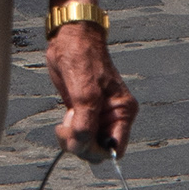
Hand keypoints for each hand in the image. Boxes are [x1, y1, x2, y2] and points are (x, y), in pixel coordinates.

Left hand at [44, 18, 137, 161]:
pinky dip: (68, 131)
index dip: (96, 150)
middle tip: (67, 127)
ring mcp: (98, 115)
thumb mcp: (85, 94)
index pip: (114, 149)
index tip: (80, 140)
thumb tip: (82, 146)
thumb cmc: (83, 58)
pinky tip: (65, 117)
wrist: (70, 39)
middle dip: (81, 144)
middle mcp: (113, 116)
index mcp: (123, 112)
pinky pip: (78, 134)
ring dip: (73, 137)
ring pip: (86, 144)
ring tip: (67, 117)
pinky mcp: (83, 113)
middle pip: (99, 150)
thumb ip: (85, 124)